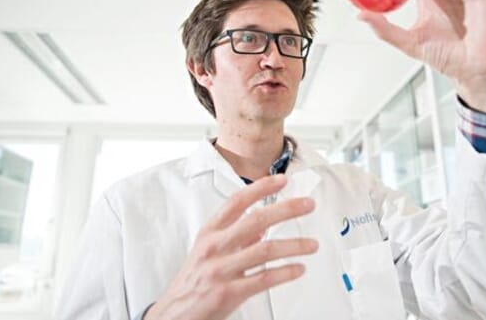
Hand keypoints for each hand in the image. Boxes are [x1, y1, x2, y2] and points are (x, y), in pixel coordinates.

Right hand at [144, 174, 317, 319]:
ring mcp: (221, 270)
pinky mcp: (228, 293)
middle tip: (308, 205)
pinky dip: (285, 272)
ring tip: (312, 245)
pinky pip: (263, 279)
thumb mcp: (209, 251)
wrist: (174, 314)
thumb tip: (263, 227)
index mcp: (210, 233)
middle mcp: (215, 247)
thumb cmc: (193, 281)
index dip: (261, 188)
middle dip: (287, 209)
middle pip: (256, 220)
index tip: (281, 180)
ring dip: (294, 245)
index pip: (237, 202)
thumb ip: (235, 237)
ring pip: (265, 250)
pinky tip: (298, 269)